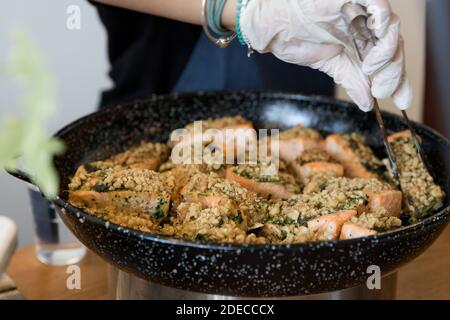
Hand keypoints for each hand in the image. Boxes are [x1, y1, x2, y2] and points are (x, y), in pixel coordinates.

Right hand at [240, 0, 411, 111]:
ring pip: (390, 29)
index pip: (387, 59)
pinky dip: (383, 28)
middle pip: (393, 46)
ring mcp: (360, 10)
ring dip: (388, 54)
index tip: (402, 100)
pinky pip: (379, 7)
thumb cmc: (294, 39)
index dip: (397, 78)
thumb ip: (352, 81)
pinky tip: (374, 51)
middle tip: (384, 91)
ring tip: (372, 72)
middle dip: (394, 72)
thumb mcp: (330, 65)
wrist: (271, 26)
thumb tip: (369, 104)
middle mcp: (364, 24)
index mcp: (360, 39)